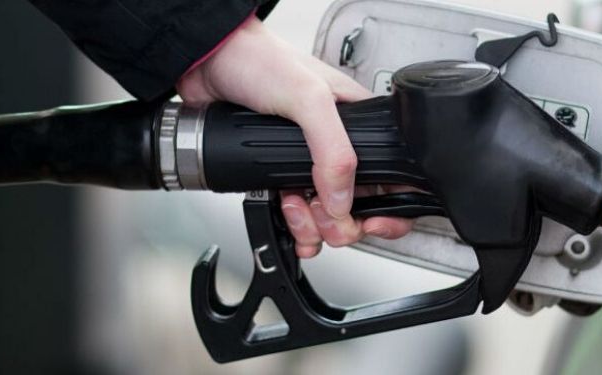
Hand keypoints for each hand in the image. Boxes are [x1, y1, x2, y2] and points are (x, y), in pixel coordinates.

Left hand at [177, 15, 413, 257]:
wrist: (210, 62)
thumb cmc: (261, 60)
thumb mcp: (308, 98)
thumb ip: (333, 150)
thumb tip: (342, 200)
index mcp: (358, 124)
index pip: (391, 175)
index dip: (387, 207)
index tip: (370, 221)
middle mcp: (336, 146)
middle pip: (359, 207)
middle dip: (342, 223)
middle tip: (322, 217)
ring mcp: (307, 163)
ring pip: (326, 217)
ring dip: (313, 226)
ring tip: (295, 207)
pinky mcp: (277, 173)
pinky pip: (296, 214)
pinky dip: (293, 225)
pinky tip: (284, 212)